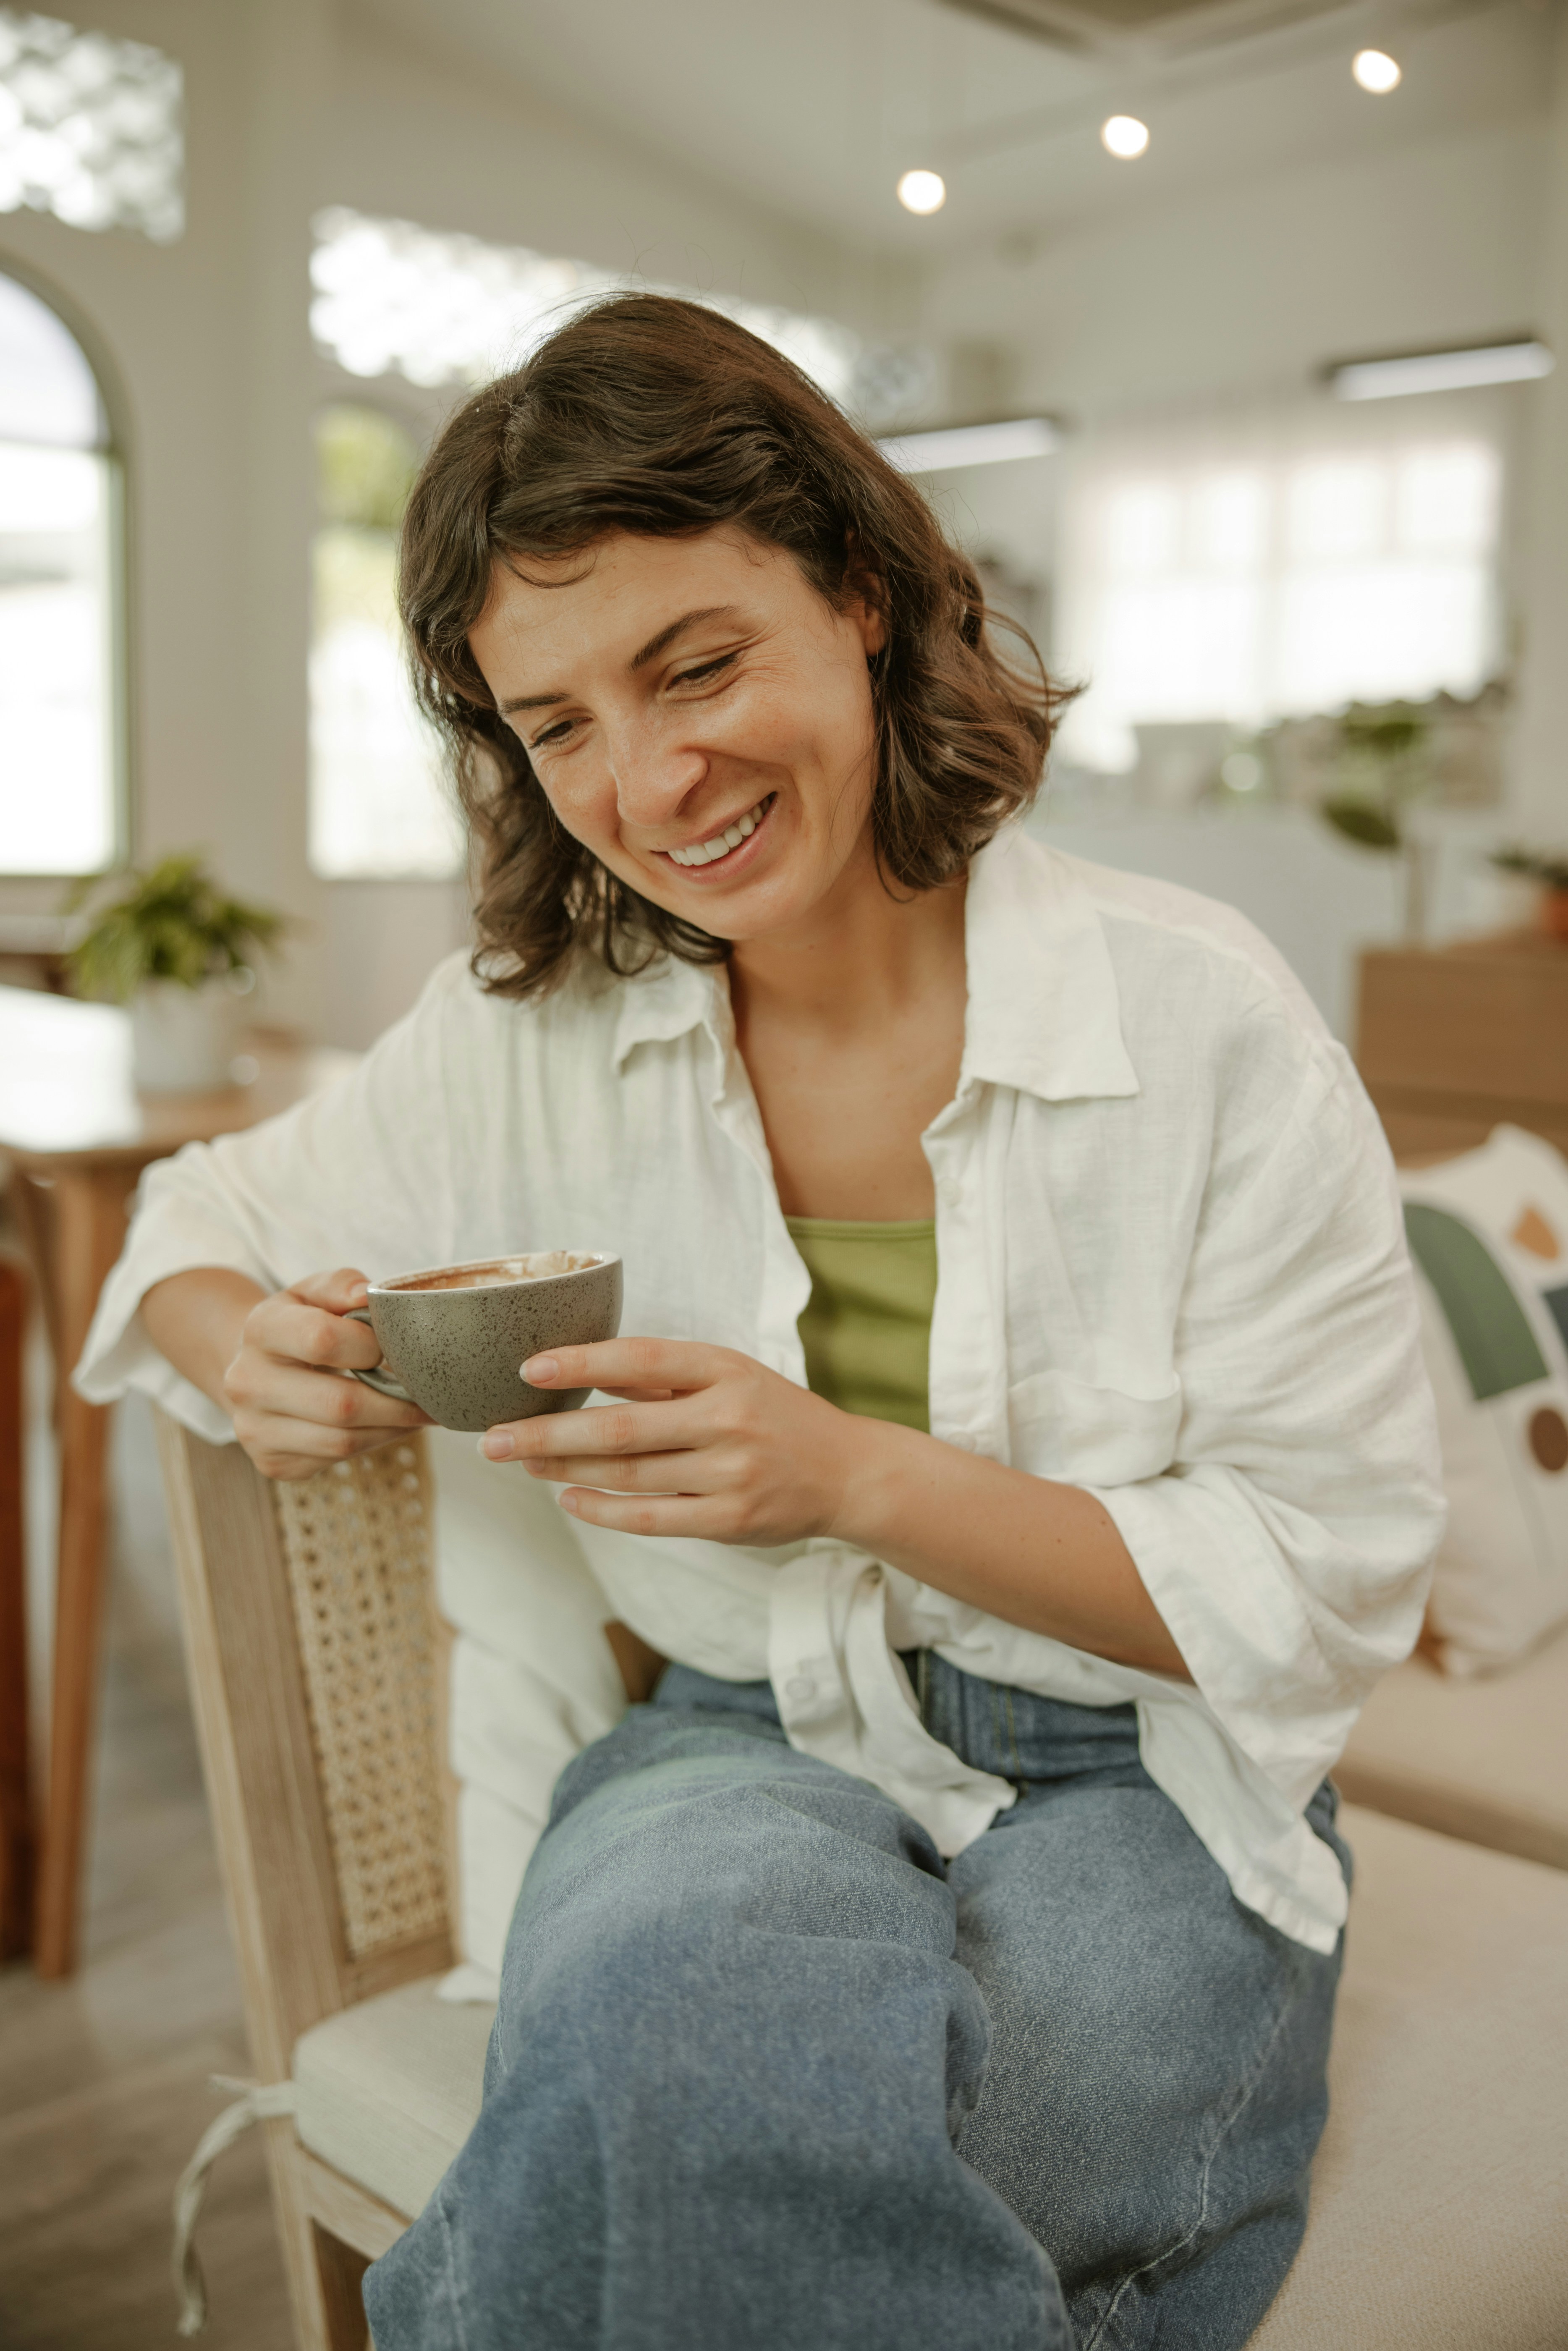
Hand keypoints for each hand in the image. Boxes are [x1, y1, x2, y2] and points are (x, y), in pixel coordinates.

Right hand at [221, 1267, 431, 1479]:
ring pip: (343, 1442)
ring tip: (417, 1412)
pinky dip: (371, 1444)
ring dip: (392, 1429)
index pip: (322, 1340)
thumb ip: (342, 1285)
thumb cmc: (298, 1324)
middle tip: (430, 1394)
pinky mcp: (272, 1463)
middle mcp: (247, 1383)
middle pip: (340, 1405)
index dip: (369, 1346)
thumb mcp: (314, 1292)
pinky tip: (384, 1426)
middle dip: (397, 1403)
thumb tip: (369, 1294)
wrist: (257, 1369)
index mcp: (260, 1329)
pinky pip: (336, 1461)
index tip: (392, 1347)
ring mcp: (255, 1430)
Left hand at [479, 1338, 876, 1545]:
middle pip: (621, 1426)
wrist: (847, 1473)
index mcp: (727, 1370)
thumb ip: (664, 1378)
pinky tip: (568, 1497)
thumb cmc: (776, 1417)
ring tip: (521, 1461)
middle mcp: (730, 1419)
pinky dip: (604, 1508)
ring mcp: (731, 1473)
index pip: (643, 1359)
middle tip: (492, 1438)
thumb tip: (587, 1371)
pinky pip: (652, 1517)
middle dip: (548, 1433)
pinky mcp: (731, 1521)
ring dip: (565, 1468)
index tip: (529, 1369)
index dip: (583, 1362)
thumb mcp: (730, 1377)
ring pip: (628, 1474)